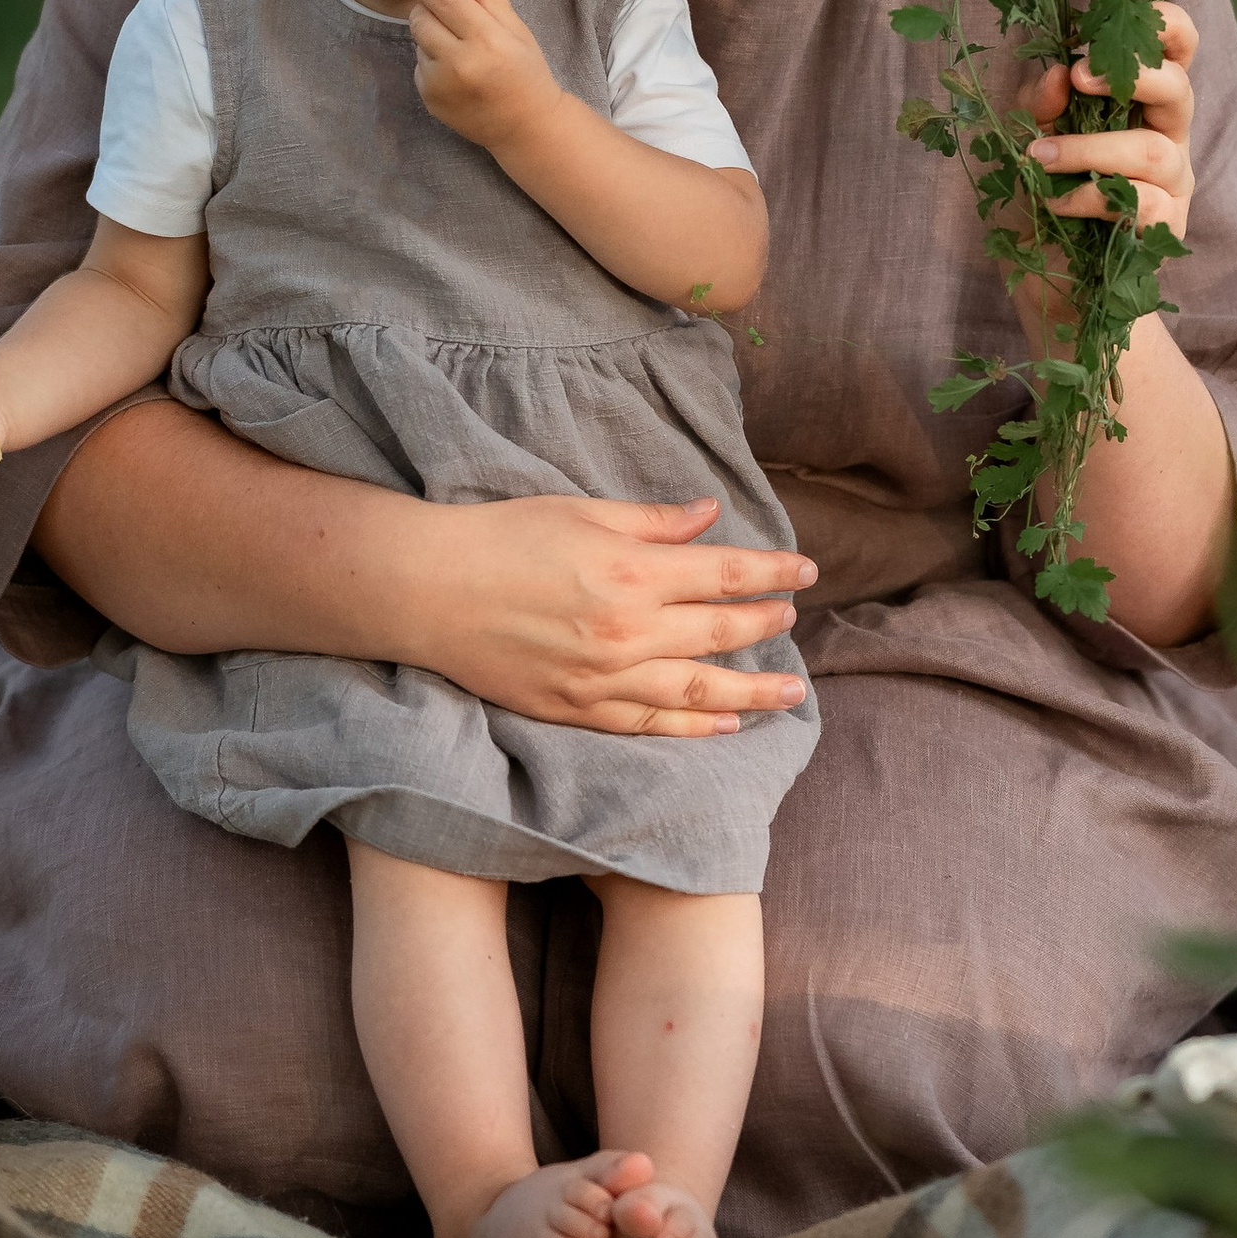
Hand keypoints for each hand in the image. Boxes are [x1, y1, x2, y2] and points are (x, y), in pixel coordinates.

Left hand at [405, 0, 559, 156]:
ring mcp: (440, 84)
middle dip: (427, 8)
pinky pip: (419, 66)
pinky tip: (456, 70)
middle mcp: (459, 63)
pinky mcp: (429, 99)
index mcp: (486, 41)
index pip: (445, 1)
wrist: (525, 127)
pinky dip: (432, 60)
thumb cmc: (527, 74)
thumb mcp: (517, 32)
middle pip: (421, 19)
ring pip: (418, 42)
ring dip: (431, 36)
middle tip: (442, 9)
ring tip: (458, 46)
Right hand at [425, 495, 816, 735]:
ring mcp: (604, 679)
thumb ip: (652, 522)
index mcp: (633, 573)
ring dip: (752, 691)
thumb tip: (710, 516)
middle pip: (720, 634)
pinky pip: (651, 724)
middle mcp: (628, 633)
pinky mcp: (578, 710)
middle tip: (792, 620)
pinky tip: (725, 724)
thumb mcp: (582, 512)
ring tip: (790, 694)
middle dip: (765, 626)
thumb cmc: (503, 538)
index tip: (806, 572)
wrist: (430, 592)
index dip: (773, 574)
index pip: (726, 575)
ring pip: (697, 691)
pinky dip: (694, 726)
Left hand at [1018, 0, 1199, 253]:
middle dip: (1134, 75)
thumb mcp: (1024, 143)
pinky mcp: (1167, 228)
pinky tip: (1057, 202)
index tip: (1113, 19)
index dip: (1166, 23)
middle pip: (1180, 88)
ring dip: (1089, 148)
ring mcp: (1172, 184)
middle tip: (1079, 76)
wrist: (1050, 290)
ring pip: (1154, 150)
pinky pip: (1144, 202)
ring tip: (1038, 160)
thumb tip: (1058, 75)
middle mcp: (1167, 136)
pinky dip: (1091, 196)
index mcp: (1141, 102)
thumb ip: (1040, 107)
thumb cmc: (1040, 205)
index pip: (1177, 49)